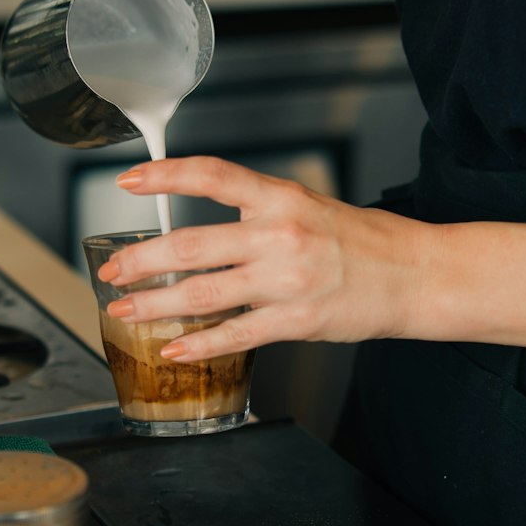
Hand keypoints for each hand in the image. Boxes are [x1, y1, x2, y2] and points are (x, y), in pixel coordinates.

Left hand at [97, 157, 433, 360]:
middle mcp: (280, 234)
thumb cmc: (361, 242)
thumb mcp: (307, 207)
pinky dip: (199, 345)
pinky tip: (174, 349)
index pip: (211, 176)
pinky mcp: (297, 320)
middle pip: (192, 245)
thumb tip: (202, 229)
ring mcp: (287, 280)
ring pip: (203, 293)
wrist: (414, 274)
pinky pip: (236, 334)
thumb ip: (257, 214)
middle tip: (112, 270)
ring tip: (125, 310)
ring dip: (155, 305)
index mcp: (280, 198)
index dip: (165, 177)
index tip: (129, 180)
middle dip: (141, 260)